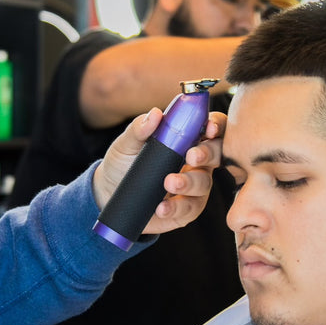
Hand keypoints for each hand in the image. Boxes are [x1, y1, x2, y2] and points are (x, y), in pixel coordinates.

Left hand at [92, 109, 225, 235]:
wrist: (109, 194)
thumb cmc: (123, 163)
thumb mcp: (127, 144)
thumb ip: (140, 129)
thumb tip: (155, 114)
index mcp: (187, 139)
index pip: (210, 128)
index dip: (216, 125)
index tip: (209, 128)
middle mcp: (196, 162)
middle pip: (217, 154)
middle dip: (208, 154)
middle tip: (191, 156)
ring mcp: (193, 186)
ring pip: (204, 183)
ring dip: (189, 182)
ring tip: (168, 183)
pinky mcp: (186, 210)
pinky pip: (190, 208)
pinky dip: (177, 208)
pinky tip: (161, 207)